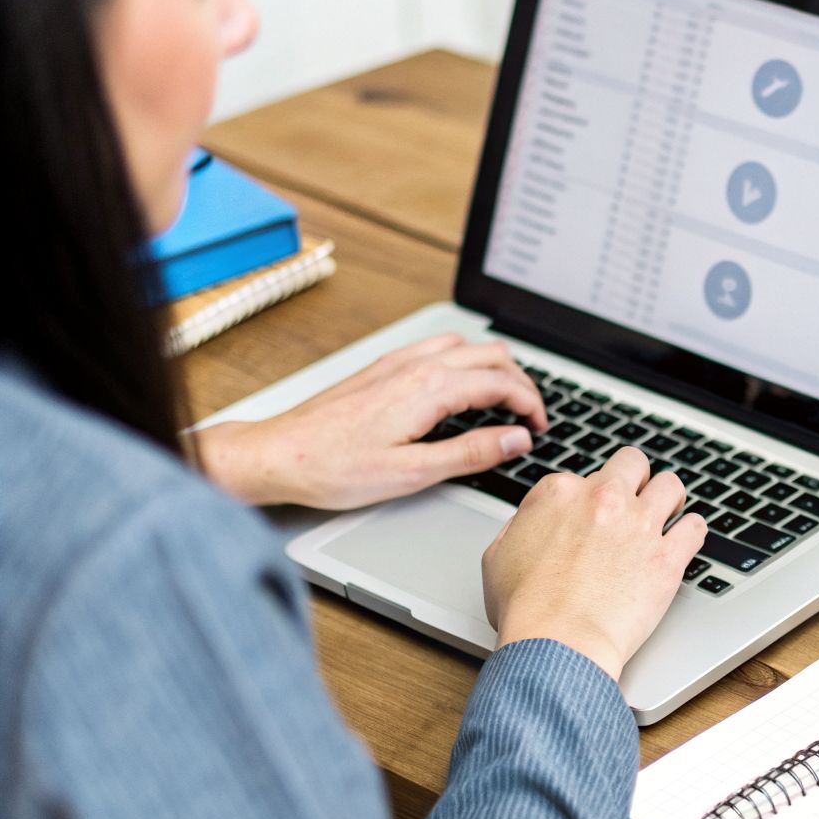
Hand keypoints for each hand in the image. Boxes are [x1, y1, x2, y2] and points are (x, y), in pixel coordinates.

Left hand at [196, 333, 549, 508]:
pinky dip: (464, 361)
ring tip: (503, 398)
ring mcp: (396, 362)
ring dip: (493, 366)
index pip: (501, 382)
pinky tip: (458, 385)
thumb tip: (516, 439)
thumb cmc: (334, 468)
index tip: (540, 427)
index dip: (531, 404)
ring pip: (464, 345)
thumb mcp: (413, 473)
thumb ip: (472, 452)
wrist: (277, 455)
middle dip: (521, 382)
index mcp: (429, 389)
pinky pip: (436, 348)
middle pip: (490, 355)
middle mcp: (415, 366)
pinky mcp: (380, 367)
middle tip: (531, 415)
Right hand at [482, 447, 707, 679]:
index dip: (589, 499)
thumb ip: (521, 525)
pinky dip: (691, 532)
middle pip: (632, 464)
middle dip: (634, 480)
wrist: (555, 643)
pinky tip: (684, 540)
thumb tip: (533, 520)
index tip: (592, 517)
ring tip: (666, 515)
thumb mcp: (497, 556)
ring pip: (670, 484)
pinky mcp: (667, 556)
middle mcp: (603, 499)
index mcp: (560, 493)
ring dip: (668, 498)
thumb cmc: (525, 609)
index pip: (585, 476)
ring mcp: (639, 525)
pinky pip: (695, 527)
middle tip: (634, 503)